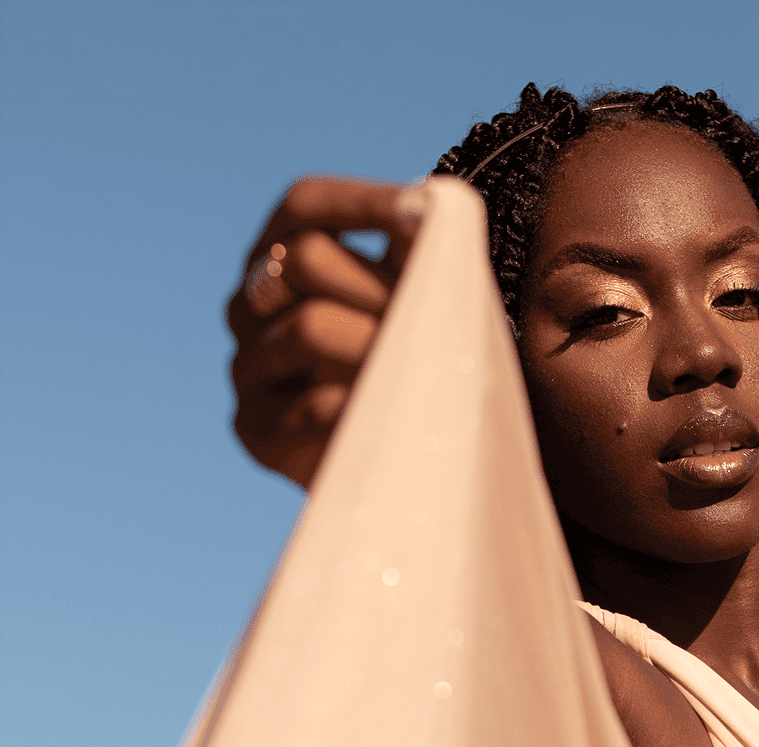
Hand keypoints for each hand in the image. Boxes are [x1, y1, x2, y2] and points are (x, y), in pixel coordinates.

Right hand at [227, 177, 422, 487]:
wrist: (403, 456)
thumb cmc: (419, 362)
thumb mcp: (424, 298)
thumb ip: (421, 252)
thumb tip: (437, 203)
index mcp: (282, 257)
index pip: (303, 206)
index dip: (360, 202)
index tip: (424, 209)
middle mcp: (250, 305)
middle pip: (304, 259)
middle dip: (378, 285)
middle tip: (432, 318)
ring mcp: (246, 366)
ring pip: (309, 328)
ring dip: (379, 345)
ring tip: (422, 368)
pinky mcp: (255, 428)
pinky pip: (312, 404)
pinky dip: (366, 402)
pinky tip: (397, 408)